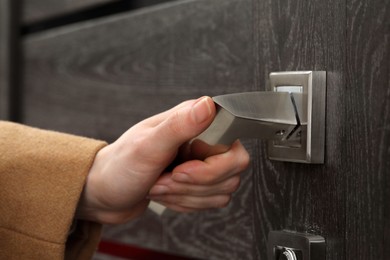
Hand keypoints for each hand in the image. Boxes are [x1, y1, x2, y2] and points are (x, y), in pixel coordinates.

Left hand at [76, 97, 249, 223]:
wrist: (105, 192)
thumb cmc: (119, 166)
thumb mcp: (147, 146)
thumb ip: (180, 125)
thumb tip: (208, 105)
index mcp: (194, 122)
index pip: (232, 147)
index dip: (210, 167)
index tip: (180, 171)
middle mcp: (203, 140)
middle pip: (231, 172)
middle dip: (193, 185)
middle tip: (165, 179)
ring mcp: (203, 162)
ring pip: (222, 191)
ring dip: (186, 196)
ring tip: (160, 185)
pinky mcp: (200, 183)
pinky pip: (211, 202)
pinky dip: (185, 203)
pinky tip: (165, 193)